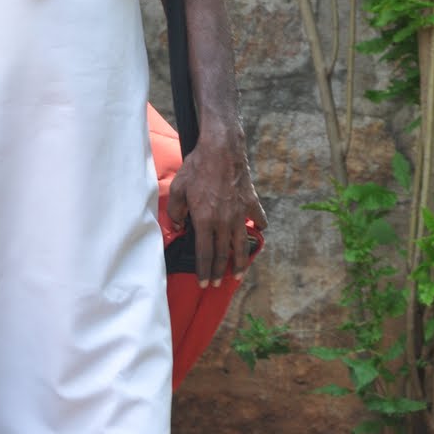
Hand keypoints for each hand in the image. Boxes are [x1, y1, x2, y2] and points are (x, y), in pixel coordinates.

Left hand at [167, 131, 266, 286]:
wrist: (222, 149)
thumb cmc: (197, 167)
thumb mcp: (178, 188)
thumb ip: (174, 211)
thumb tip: (175, 226)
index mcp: (204, 221)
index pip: (203, 254)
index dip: (203, 271)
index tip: (204, 283)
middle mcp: (224, 221)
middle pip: (222, 254)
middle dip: (219, 271)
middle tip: (218, 283)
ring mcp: (240, 213)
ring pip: (241, 244)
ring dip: (240, 261)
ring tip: (238, 273)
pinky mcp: (251, 202)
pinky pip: (258, 219)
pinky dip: (258, 227)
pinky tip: (257, 232)